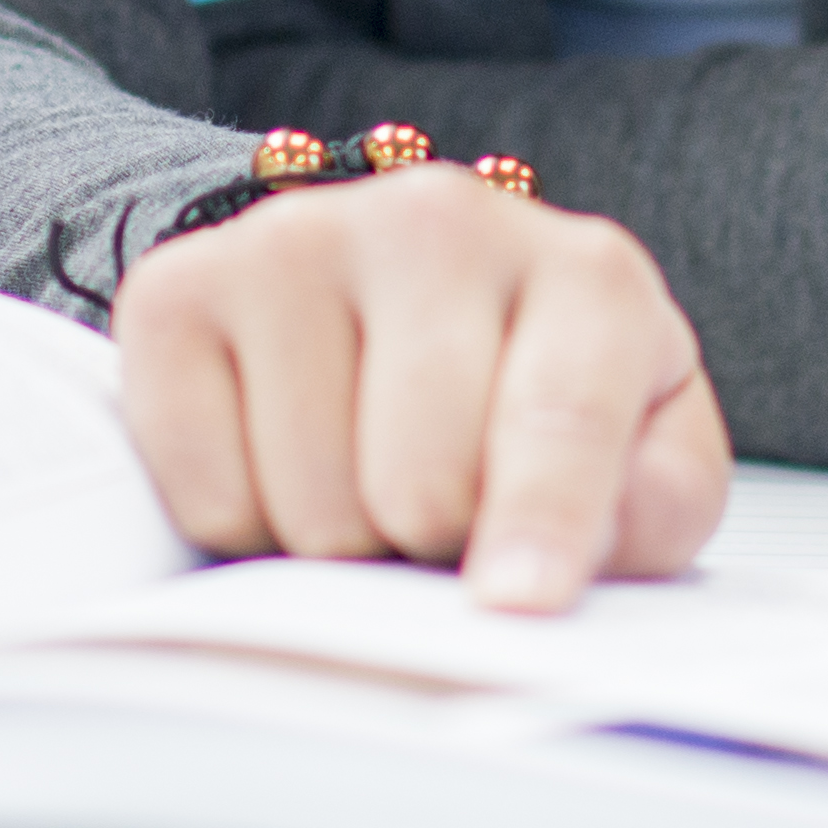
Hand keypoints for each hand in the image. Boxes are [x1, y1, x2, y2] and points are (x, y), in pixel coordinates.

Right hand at [113, 170, 731, 611]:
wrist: (396, 295)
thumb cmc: (535, 392)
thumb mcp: (644, 449)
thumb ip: (648, 507)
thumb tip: (549, 569)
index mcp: (583, 273)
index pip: (560, 413)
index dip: (541, 523)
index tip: (518, 604)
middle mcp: (436, 223)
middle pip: (419, 483)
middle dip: (431, 545)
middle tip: (442, 519)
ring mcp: (296, 240)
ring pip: (308, 503)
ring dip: (339, 540)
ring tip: (368, 481)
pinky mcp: (179, 287)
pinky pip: (204, 493)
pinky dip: (242, 523)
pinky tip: (284, 460)